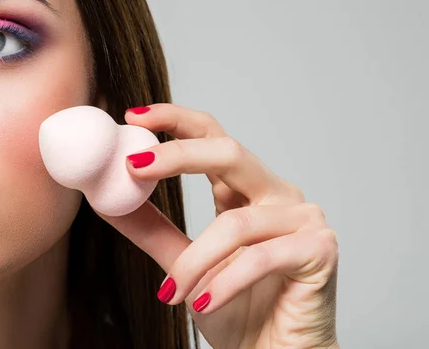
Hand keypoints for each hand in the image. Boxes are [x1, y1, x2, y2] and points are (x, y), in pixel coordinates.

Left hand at [95, 103, 339, 348]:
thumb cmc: (237, 312)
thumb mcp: (184, 264)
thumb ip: (152, 229)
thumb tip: (108, 199)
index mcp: (247, 191)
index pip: (214, 139)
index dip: (177, 121)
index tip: (134, 116)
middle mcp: (278, 195)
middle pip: (230, 153)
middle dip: (179, 156)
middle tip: (134, 167)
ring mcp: (304, 219)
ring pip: (237, 222)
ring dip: (195, 261)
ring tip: (172, 293)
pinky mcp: (320, 248)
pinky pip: (261, 257)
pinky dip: (225, 282)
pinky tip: (204, 304)